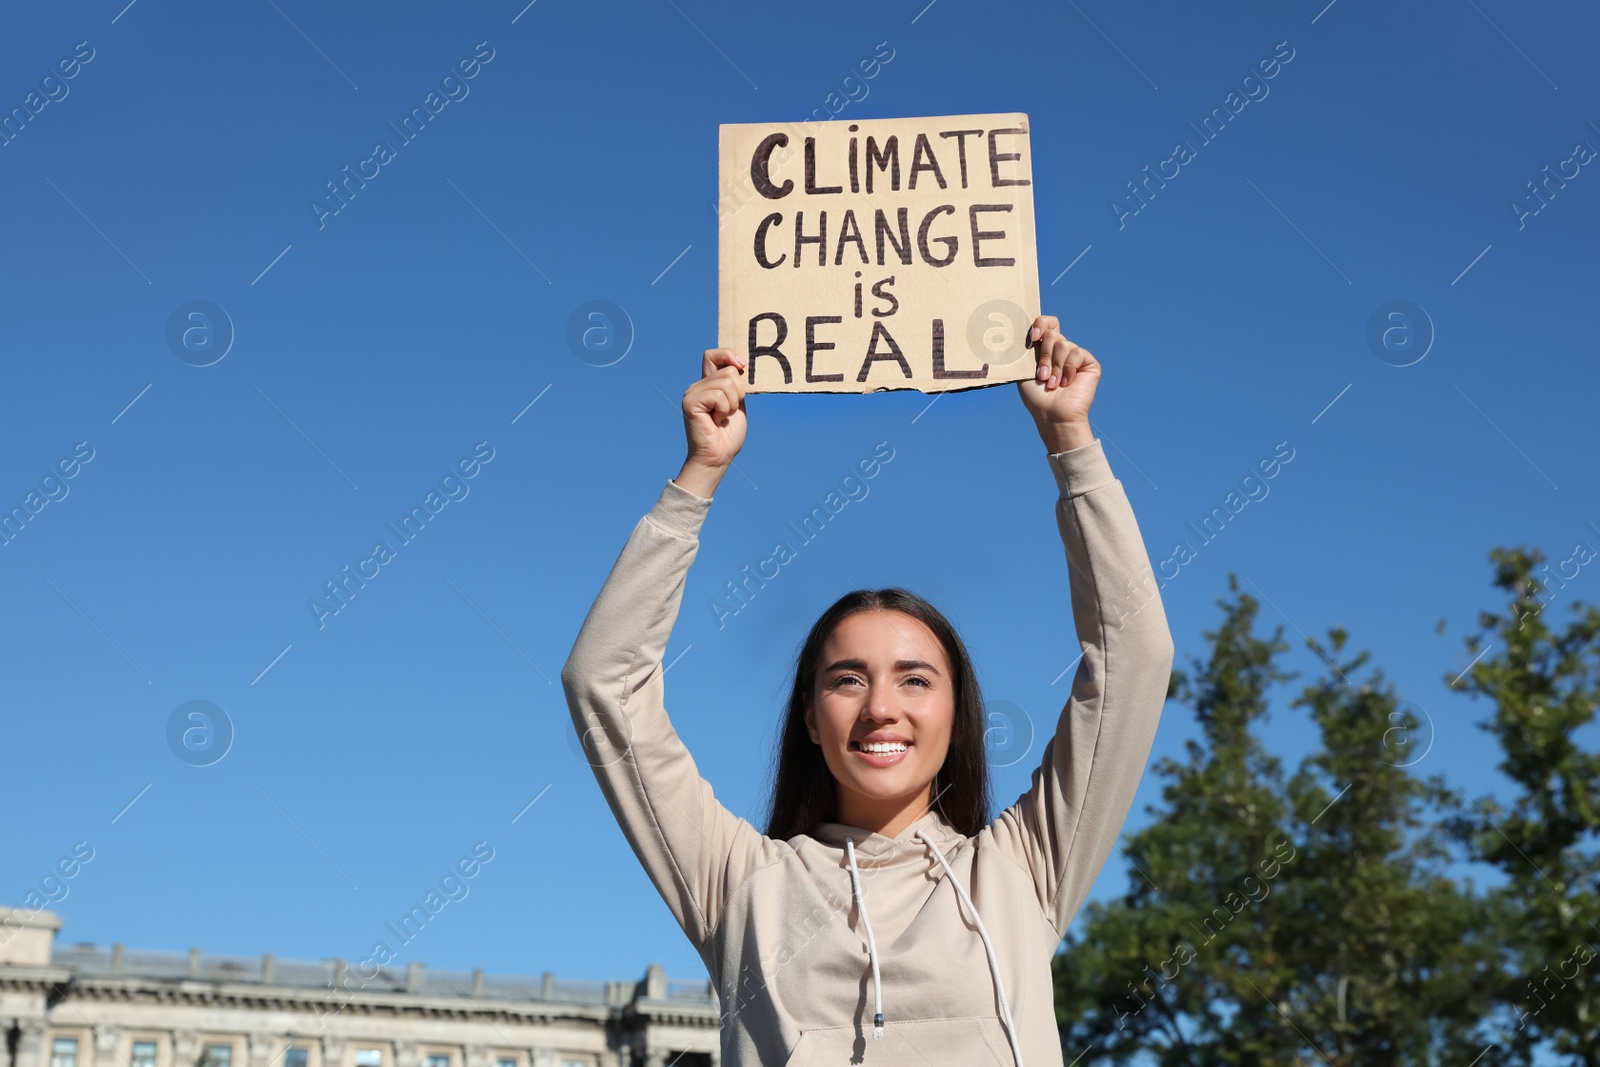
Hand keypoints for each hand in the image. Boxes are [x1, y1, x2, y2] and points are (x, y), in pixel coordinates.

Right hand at [675, 348, 747, 497]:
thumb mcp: (737, 403)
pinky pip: (719, 395)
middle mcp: (697, 386)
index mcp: (707, 384)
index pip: (713, 355)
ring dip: (732, 404)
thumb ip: (736, 384)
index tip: (741, 367)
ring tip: (722, 417)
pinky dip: (725, 410)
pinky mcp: (690, 403)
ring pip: (726, 383)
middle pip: (728, 371)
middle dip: (738, 393)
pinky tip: (716, 420)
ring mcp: (692, 393)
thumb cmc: (728, 435)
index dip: (728, 355)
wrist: (718, 457)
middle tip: (728, 412)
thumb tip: (739, 364)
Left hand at [1016, 314, 1098, 452]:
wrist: (1053, 414)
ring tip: (1053, 384)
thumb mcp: (1024, 370)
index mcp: (1045, 349)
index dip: (1040, 324)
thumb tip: (1018, 328)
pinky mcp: (1089, 363)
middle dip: (1045, 356)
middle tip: (1042, 375)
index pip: (1046, 323)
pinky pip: (1077, 353)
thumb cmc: (1036, 397)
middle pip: (1052, 334)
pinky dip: (1068, 369)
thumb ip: (1026, 349)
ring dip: (1055, 367)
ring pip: (1063, 344)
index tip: (1033, 337)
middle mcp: (1061, 349)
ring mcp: (1075, 355)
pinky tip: (1067, 383)